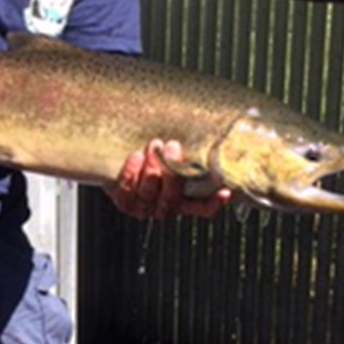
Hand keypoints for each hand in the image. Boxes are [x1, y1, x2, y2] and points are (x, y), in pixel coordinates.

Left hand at [106, 139, 231, 220]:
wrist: (120, 155)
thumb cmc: (154, 152)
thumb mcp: (174, 152)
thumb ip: (192, 150)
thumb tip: (215, 134)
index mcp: (183, 199)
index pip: (203, 208)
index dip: (214, 203)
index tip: (224, 191)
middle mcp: (165, 206)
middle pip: (172, 198)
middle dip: (173, 172)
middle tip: (173, 146)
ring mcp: (144, 206)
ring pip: (149, 194)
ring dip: (152, 167)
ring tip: (154, 144)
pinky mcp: (125, 201)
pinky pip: (128, 192)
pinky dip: (131, 173)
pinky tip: (136, 156)